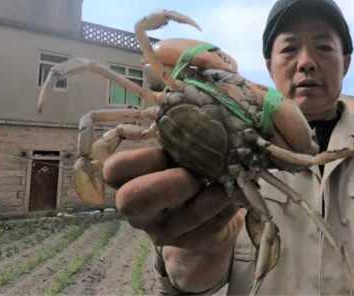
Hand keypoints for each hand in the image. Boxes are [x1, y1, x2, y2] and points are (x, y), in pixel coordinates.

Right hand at [103, 147, 243, 291]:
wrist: (205, 209)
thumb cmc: (185, 167)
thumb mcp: (175, 151)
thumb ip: (180, 135)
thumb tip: (206, 111)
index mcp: (127, 181)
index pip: (116, 169)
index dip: (144, 157)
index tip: (170, 149)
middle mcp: (139, 211)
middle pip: (134, 200)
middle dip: (171, 181)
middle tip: (196, 173)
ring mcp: (164, 231)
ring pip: (189, 214)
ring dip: (216, 190)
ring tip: (231, 174)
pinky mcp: (193, 241)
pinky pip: (215, 223)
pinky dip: (230, 202)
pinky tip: (237, 190)